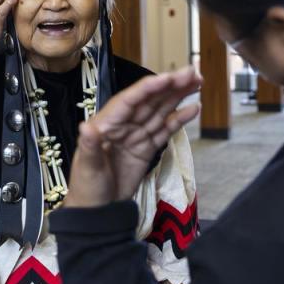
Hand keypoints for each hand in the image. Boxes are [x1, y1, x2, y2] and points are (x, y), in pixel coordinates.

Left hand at [64, 67, 202, 208]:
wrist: (98, 211)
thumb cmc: (87, 188)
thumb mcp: (88, 167)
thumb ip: (90, 147)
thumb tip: (86, 127)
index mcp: (106, 124)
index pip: (130, 101)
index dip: (149, 88)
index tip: (168, 77)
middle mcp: (123, 125)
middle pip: (149, 100)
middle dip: (170, 85)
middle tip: (192, 72)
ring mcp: (136, 135)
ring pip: (160, 111)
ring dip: (178, 96)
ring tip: (197, 82)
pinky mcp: (146, 148)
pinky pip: (164, 130)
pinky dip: (179, 119)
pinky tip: (193, 108)